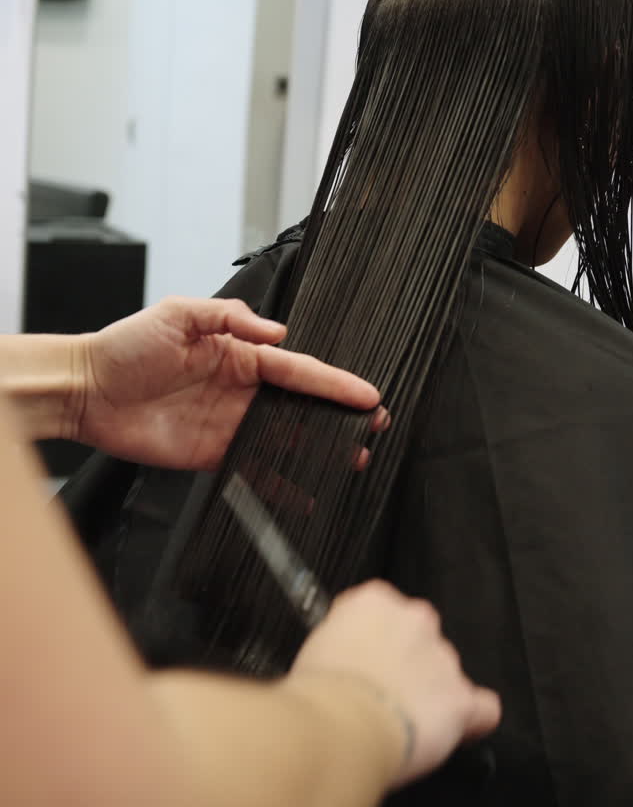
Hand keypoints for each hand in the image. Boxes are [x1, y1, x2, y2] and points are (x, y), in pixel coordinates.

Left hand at [72, 297, 379, 468]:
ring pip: (285, 438)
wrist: (85, 390)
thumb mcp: (176, 314)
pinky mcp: (212, 455)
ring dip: (320, 448)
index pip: (296, 369)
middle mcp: (240, 389)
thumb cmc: (125, 346)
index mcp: (237, 354)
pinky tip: (308, 492)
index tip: (366, 395)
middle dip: (338, 415)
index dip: (332, 383)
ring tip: (355, 458)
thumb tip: (277, 332)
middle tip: (374, 428)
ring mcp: (229, 424)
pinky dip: (282, 482)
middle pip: (300, 405)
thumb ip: (228, 319)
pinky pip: (254, 468)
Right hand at [290, 581, 500, 786]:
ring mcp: (442, 658)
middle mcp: (415, 620)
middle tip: (381, 696)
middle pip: (419, 638)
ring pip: (447, 673)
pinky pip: (482, 708)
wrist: (340, 726)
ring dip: (431, 693)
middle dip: (407, 665)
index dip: (372, 642)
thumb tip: (347, 661)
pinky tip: (455, 731)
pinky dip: (472, 720)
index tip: (363, 662)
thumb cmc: (319, 695)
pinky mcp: (460, 699)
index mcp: (375, 601)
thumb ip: (342, 644)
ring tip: (403, 724)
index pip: (381, 611)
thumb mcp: (314, 650)